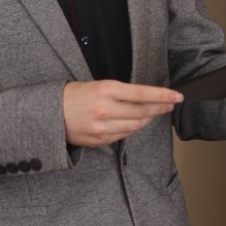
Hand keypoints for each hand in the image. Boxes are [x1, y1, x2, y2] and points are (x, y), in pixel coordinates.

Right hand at [63, 80, 182, 147]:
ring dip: (147, 118)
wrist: (48, 115)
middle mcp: (106, 110)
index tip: (177, 96)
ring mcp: (103, 128)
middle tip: (170, 104)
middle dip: (160, 108)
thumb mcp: (96, 85)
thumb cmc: (72, 96)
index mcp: (105, 90)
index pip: (142, 94)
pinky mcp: (101, 140)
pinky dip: (132, 127)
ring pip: (136, 125)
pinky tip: (133, 121)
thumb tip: (143, 97)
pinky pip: (124, 135)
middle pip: (143, 112)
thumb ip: (119, 92)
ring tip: (152, 112)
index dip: (163, 96)